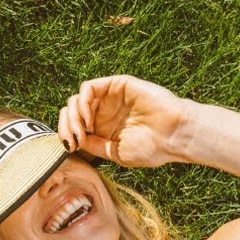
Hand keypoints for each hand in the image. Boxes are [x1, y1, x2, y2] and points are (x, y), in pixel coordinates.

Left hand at [58, 74, 185, 167]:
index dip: (66, 135)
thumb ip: (94, 146)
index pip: (73, 127)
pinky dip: (82, 102)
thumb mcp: (116, 154)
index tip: (70, 147)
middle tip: (73, 139)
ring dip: (72, 115)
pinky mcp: (116, 85)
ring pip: (76, 99)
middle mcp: (104, 112)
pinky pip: (88, 88)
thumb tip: (72, 142)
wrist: (173, 135)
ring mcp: (109, 98)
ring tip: (82, 129)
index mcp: (103, 129)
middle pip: (71, 112)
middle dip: (66, 125)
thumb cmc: (151, 148)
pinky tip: (89, 117)